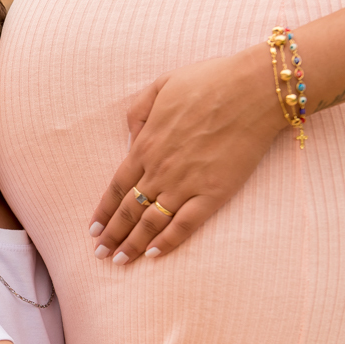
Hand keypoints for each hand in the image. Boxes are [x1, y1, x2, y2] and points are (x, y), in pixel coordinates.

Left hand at [89, 47, 288, 263]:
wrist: (251, 89)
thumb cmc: (208, 81)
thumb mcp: (160, 85)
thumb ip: (138, 113)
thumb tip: (131, 137)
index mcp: (145, 145)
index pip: (117, 186)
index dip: (104, 211)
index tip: (93, 228)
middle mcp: (159, 169)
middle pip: (129, 210)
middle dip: (111, 235)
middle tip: (99, 253)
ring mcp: (185, 183)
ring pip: (151, 222)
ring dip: (132, 244)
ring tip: (119, 262)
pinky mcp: (213, 193)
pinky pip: (184, 225)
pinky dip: (168, 242)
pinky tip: (154, 255)